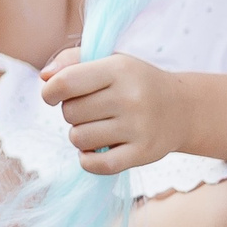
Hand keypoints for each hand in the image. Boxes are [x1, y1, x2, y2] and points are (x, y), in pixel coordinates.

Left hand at [38, 48, 182, 173]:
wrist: (182, 109)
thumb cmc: (134, 82)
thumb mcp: (109, 60)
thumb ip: (72, 61)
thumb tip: (44, 77)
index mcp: (118, 69)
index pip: (66, 82)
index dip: (50, 91)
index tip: (52, 95)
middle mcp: (130, 98)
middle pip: (70, 113)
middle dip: (71, 113)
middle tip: (89, 111)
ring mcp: (138, 128)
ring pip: (79, 139)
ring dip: (80, 136)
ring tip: (96, 128)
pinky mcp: (144, 154)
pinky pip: (97, 165)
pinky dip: (88, 160)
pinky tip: (94, 150)